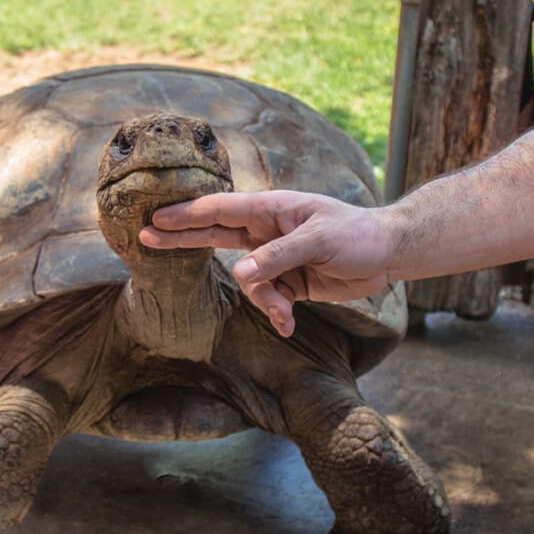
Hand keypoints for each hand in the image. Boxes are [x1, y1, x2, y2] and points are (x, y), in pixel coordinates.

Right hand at [141, 190, 396, 336]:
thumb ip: (277, 257)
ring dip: (263, 300)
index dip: (186, 214)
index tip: (154, 218)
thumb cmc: (357, 234)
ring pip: (247, 281)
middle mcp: (267, 231)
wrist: (388, 255)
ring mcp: (276, 256)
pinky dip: (276, 313)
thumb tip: (240, 275)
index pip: (220, 210)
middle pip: (215, 233)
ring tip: (285, 312)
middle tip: (146, 237)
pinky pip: (268, 299)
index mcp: (271, 209)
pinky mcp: (288, 281)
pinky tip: (289, 323)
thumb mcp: (319, 241)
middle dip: (184, 238)